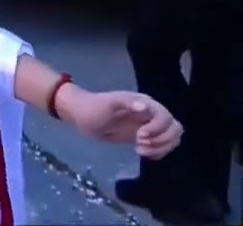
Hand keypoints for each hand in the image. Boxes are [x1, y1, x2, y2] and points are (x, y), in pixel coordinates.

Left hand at [56, 86, 182, 158]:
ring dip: (161, 147)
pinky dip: (158, 152)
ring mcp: (149, 126)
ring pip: (172, 138)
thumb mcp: (106, 104)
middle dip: (161, 140)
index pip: (166, 117)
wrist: (81, 117)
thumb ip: (126, 103)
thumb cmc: (92, 109)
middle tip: (139, 144)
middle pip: (175, 128)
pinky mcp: (146, 137)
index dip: (157, 129)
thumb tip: (144, 106)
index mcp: (145, 103)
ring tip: (140, 150)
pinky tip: (143, 154)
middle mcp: (151, 114)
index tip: (140, 136)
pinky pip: (163, 146)